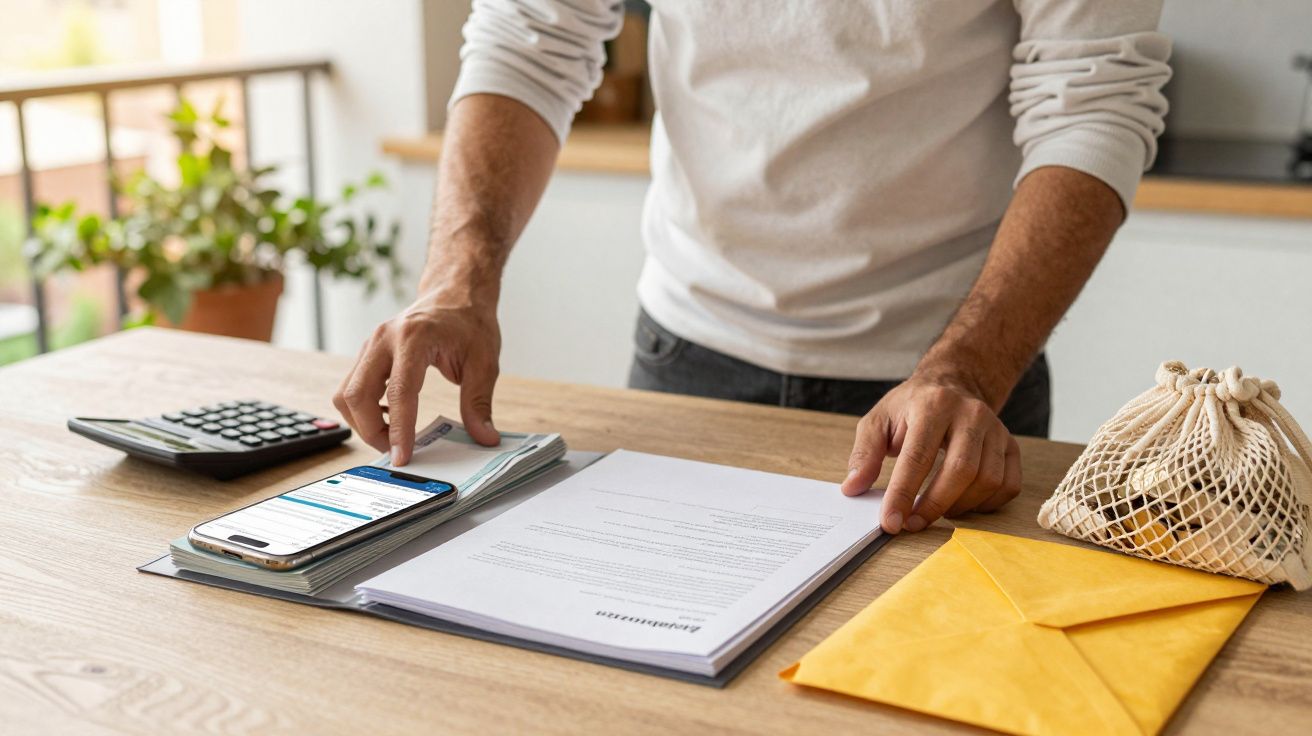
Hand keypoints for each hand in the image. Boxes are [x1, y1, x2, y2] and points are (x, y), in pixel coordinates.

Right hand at [333, 296, 500, 464]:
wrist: (455, 294)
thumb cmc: (469, 323)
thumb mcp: (485, 362)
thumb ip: (479, 402)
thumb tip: (484, 437)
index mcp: (414, 338)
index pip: (399, 391)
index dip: (398, 429)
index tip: (402, 457)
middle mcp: (384, 339)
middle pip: (356, 394)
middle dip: (371, 431)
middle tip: (395, 451)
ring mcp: (371, 344)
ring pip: (346, 392)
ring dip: (362, 422)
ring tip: (391, 435)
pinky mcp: (367, 353)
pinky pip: (351, 386)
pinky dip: (362, 409)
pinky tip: (387, 416)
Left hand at [840, 372, 1020, 533]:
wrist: (951, 385)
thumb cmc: (911, 406)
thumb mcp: (879, 420)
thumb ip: (865, 453)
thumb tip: (853, 488)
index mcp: (933, 405)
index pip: (919, 456)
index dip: (903, 494)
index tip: (891, 522)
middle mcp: (970, 414)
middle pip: (961, 471)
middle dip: (934, 506)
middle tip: (913, 524)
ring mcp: (996, 429)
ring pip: (987, 480)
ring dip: (959, 507)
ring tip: (934, 512)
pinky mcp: (1011, 445)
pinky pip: (1008, 485)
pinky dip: (985, 504)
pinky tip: (962, 504)